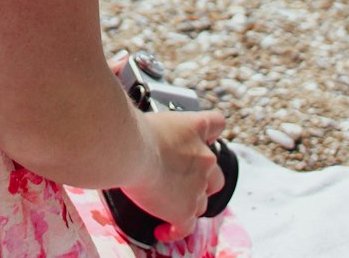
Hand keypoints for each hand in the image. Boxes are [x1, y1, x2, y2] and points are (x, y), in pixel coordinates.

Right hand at [120, 110, 226, 238]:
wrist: (131, 150)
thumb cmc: (135, 130)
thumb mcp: (155, 119)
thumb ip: (165, 132)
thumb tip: (149, 141)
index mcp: (196, 129)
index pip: (217, 123)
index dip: (209, 135)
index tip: (200, 141)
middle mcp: (205, 158)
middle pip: (215, 175)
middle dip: (202, 181)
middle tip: (179, 181)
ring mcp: (198, 187)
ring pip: (202, 203)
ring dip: (188, 204)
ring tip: (166, 205)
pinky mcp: (185, 211)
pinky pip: (186, 227)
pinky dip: (175, 230)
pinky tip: (163, 230)